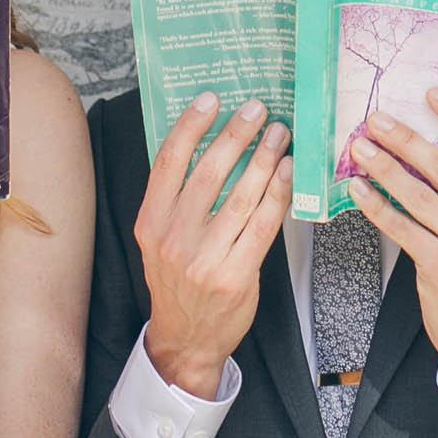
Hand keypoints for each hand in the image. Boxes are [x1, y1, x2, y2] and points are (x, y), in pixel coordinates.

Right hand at [136, 93, 292, 399]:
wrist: (186, 339)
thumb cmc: (177, 280)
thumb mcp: (159, 237)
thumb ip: (176, 197)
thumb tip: (208, 141)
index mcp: (150, 221)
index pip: (168, 161)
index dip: (190, 126)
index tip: (210, 98)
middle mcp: (174, 238)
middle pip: (208, 172)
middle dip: (235, 135)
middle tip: (256, 109)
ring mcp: (205, 259)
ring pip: (241, 195)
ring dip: (263, 158)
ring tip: (278, 134)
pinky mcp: (236, 275)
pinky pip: (263, 224)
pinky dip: (278, 193)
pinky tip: (287, 172)